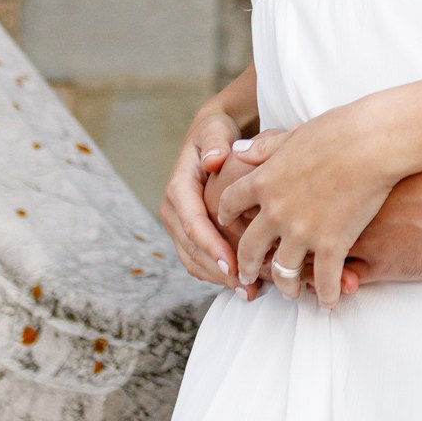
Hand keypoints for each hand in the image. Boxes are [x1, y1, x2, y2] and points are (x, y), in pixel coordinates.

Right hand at [160, 109, 242, 286]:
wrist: (212, 135)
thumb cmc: (217, 132)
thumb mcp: (215, 130)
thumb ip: (215, 142)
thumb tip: (212, 160)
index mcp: (178, 187)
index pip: (192, 221)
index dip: (210, 245)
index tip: (232, 263)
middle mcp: (174, 209)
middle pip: (191, 247)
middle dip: (217, 269)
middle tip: (246, 285)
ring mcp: (180, 223)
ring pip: (192, 258)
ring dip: (218, 277)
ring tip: (247, 290)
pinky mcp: (189, 231)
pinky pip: (198, 258)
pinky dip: (217, 273)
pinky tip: (241, 283)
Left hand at [218, 101, 402, 308]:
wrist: (372, 143)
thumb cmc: (338, 130)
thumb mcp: (292, 135)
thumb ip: (264, 148)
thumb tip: (237, 151)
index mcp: (264, 181)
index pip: (231, 203)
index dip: (227, 216)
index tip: (229, 224)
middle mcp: (276, 212)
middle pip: (249, 248)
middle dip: (246, 265)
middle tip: (247, 275)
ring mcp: (302, 232)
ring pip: (282, 271)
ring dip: (284, 286)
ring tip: (289, 292)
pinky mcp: (331, 244)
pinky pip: (323, 280)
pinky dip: (325, 295)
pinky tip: (328, 302)